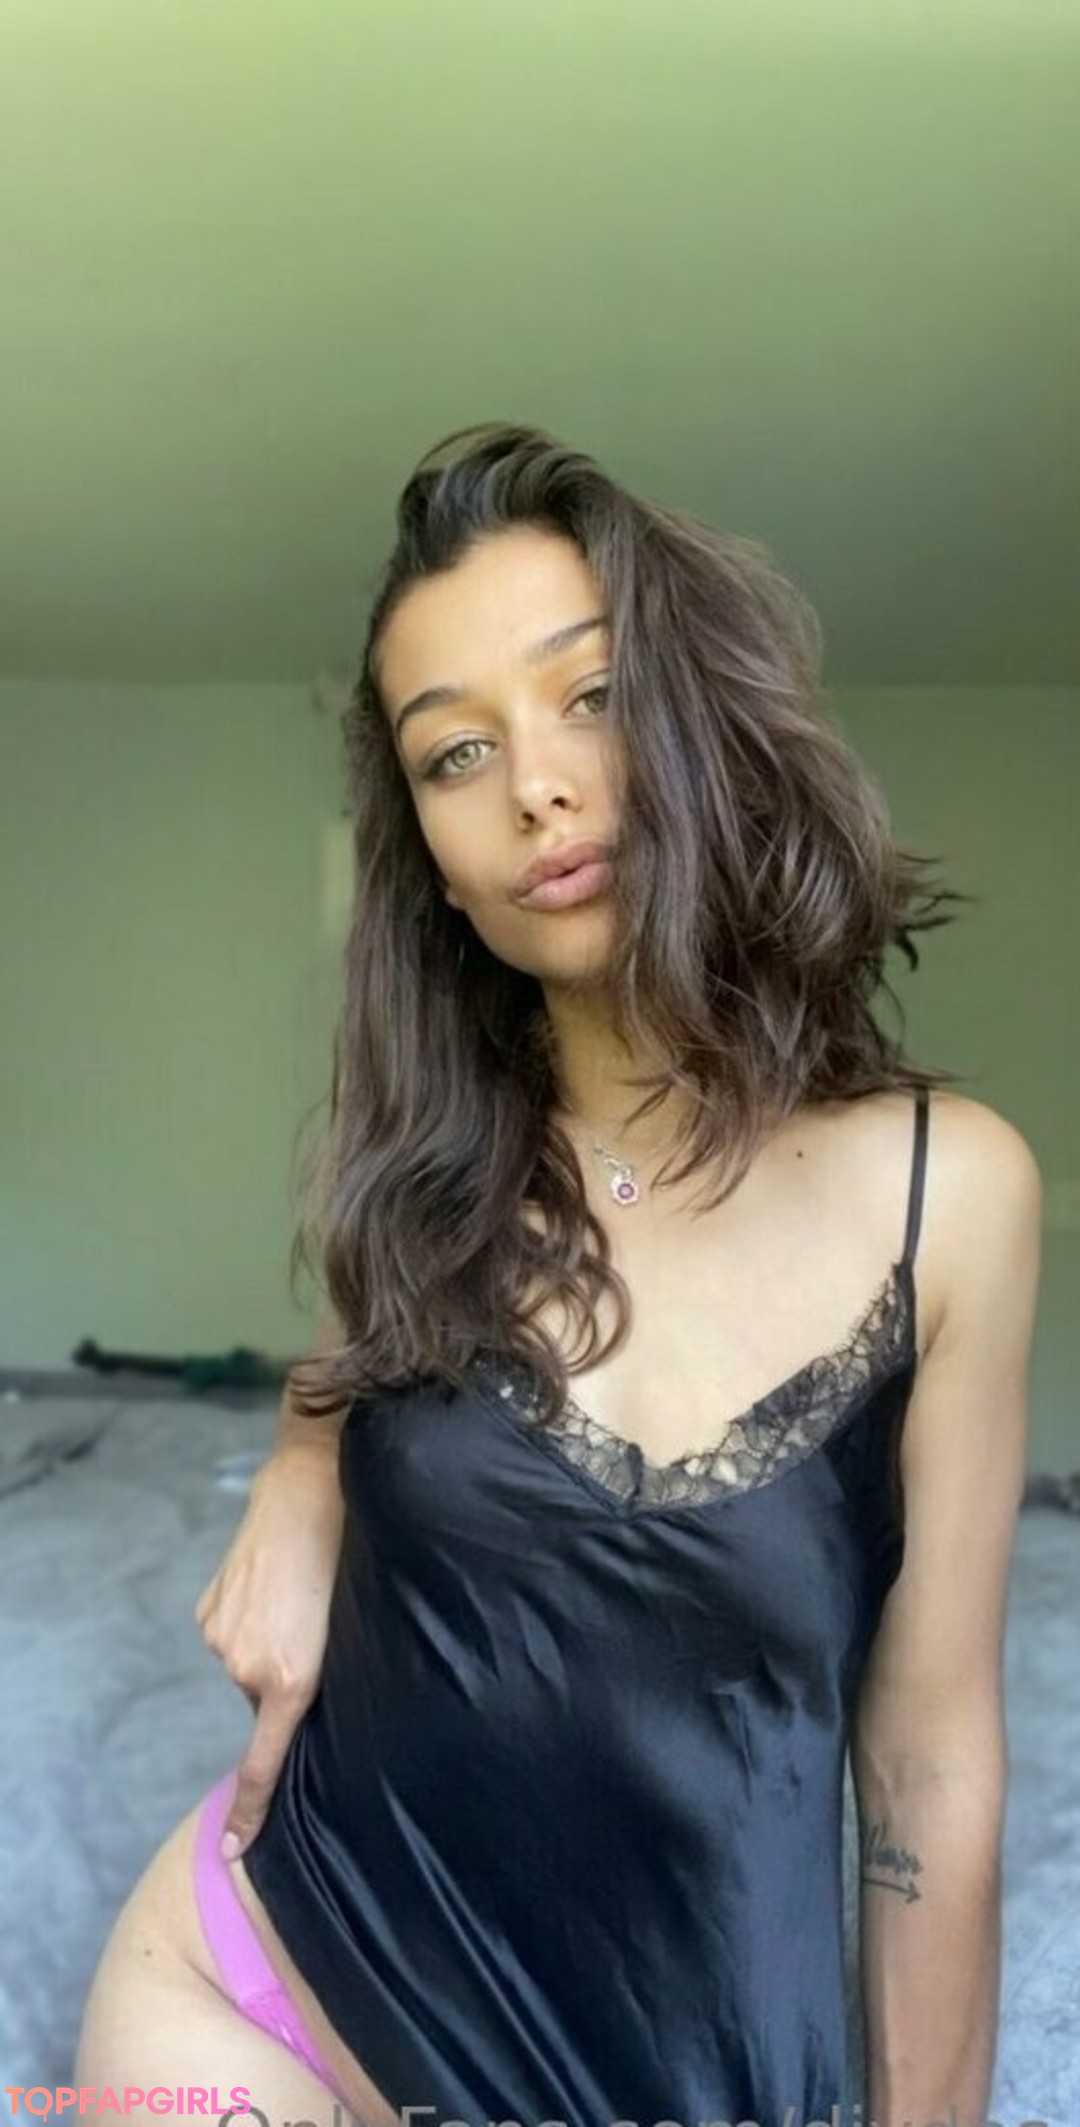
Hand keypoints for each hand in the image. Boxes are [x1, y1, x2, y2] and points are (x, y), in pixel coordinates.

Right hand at [194, 1442, 345, 1856]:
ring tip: (299, 1597)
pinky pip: (232, 1636)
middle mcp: (246, 1667)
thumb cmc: (347, 1556)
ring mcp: (221, 1639)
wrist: (307, 1489)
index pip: (263, 1765)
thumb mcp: (353, 1627)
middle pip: (266, 1702)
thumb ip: (329, 1677)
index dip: (249, 1813)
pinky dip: (251, 1623)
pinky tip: (275, 1585)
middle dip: (288, 1682)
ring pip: (249, 1666)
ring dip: (271, 1646)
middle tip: (319, 1635)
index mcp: (290, 1680)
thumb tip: (314, 1706)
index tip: (233, 1852)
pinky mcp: (208, 1611)